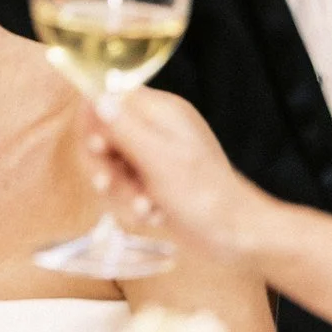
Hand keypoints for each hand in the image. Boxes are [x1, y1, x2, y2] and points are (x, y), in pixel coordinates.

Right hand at [81, 88, 262, 261]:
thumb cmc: (203, 195)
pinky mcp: (155, 180)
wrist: (237, 236)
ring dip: (120, 190)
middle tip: (108, 184)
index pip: (110, 95)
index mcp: (161, 111)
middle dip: (105, 165)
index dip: (94, 121)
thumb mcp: (158, 158)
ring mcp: (155, 154)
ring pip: (111, 164)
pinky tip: (152, 214)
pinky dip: (132, 201)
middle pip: (104, 133)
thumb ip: (124, 127)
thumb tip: (96, 97)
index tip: (96, 148)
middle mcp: (156, 127)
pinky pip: (125, 184)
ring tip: (143, 207)